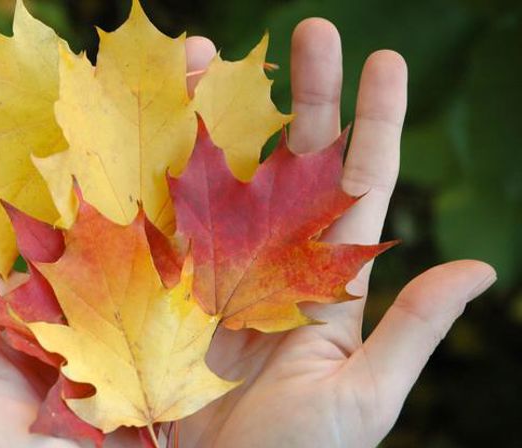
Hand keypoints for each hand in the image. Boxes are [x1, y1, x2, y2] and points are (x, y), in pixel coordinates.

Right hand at [178, 19, 495, 447]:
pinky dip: (152, 170)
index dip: (373, 122)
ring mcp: (213, 271)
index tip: (383, 60)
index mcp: (326, 281)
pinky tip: (149, 125)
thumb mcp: (363, 398)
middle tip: (307, 30)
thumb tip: (479, 268)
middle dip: (301, 95)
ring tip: (209, 57)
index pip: (357, 186)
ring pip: (222, 173)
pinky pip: (158, 220)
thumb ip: (411, 331)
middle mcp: (270, 263)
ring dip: (219, 113)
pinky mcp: (160, 290)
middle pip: (290, 162)